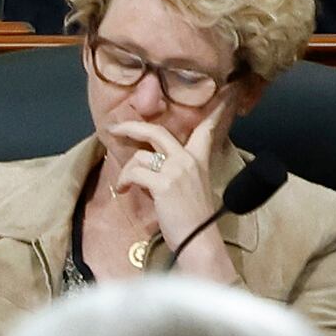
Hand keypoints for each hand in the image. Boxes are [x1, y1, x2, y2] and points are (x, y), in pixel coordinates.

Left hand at [99, 112, 231, 275]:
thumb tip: (147, 166)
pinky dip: (126, 182)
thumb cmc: (192, 220)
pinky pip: (134, 172)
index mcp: (199, 160)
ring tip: (129, 187)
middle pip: (156, 132)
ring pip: (139, 157)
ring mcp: (177, 170)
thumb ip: (173, 172)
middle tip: (114, 129)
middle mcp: (190, 160)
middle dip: (131, 128)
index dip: (211, 112)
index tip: (220, 94)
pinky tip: (129, 192)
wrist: (199, 241)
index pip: (205, 130)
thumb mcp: (188, 188)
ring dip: (127, 171)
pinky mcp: (164, 183)